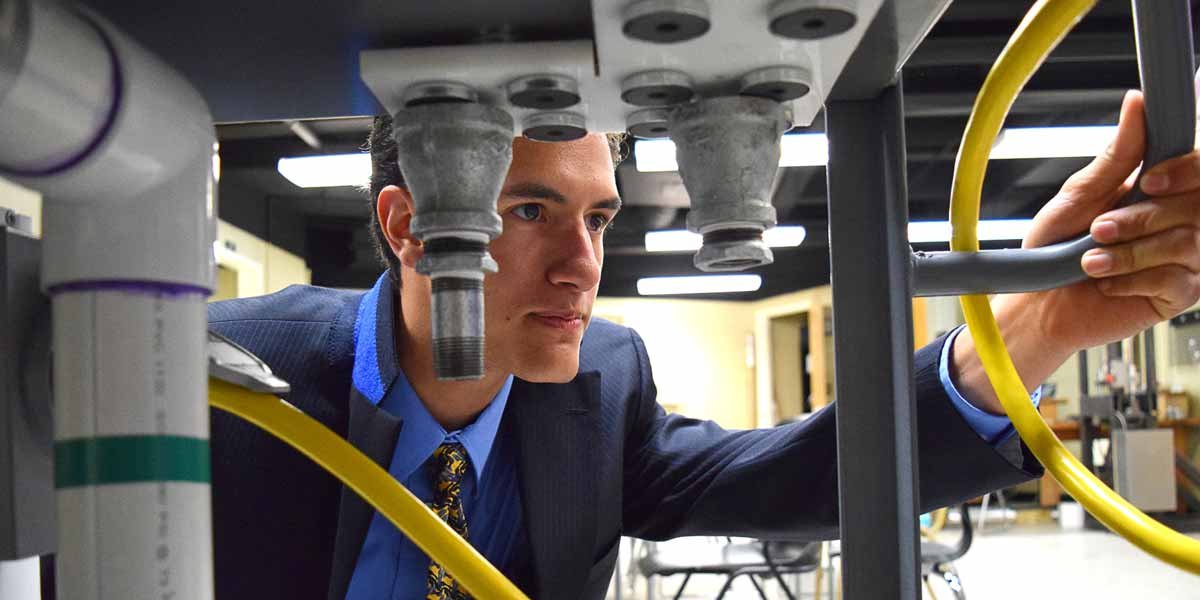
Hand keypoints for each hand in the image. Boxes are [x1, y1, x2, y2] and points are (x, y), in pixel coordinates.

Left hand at [951, 90, 1199, 412]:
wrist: (1040, 301)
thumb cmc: (1056, 245)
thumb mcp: (1080, 194)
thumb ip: (1118, 155)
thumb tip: (1136, 103)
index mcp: (1164, 188)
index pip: (1199, 167)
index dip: (1184, 170)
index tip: (1147, 181)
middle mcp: (1182, 219)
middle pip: (1196, 205)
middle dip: (1142, 218)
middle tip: (1098, 229)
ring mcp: (1187, 257)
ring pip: (1187, 242)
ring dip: (1130, 252)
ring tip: (1091, 260)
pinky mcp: (1181, 294)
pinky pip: (1176, 280)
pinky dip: (1132, 279)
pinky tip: (1107, 283)